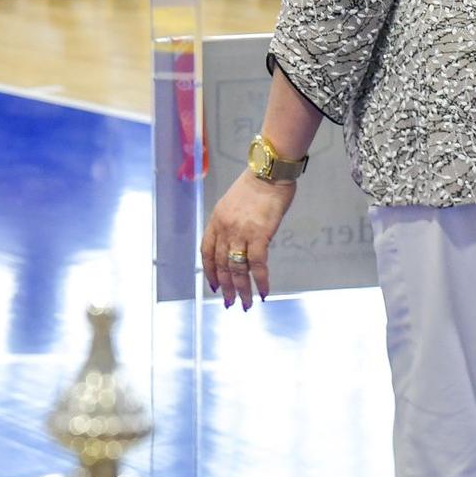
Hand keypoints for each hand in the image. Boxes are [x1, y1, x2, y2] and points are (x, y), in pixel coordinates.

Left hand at [200, 171, 298, 310]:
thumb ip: (231, 223)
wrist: (269, 172)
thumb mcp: (232, 203)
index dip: (210, 272)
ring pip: (237, 268)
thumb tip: (239, 244)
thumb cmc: (255, 185)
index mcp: (216, 220)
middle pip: (221, 264)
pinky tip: (264, 292)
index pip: (207, 252)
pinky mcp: (259, 234)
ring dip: (241, 290)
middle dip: (226, 287)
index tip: (214, 287)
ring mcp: (240, 232)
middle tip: (230, 304)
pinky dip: (261, 281)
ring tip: (245, 305)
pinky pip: (257, 264)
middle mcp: (224, 228)